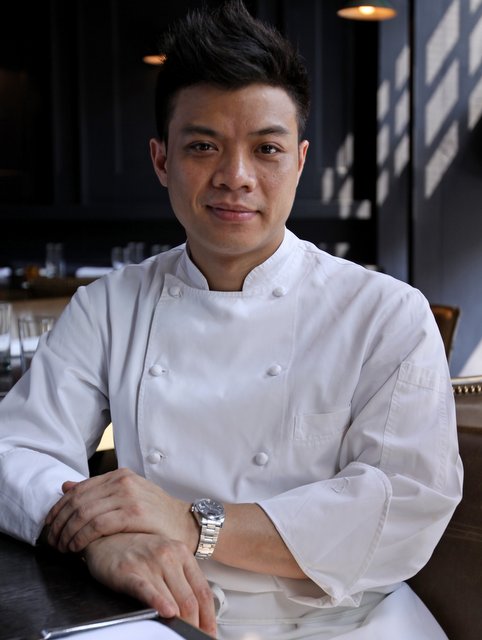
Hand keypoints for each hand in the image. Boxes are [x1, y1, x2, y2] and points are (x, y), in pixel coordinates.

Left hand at [45, 468, 197, 552]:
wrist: (185, 523)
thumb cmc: (155, 514)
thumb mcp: (127, 496)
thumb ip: (97, 491)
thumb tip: (66, 486)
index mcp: (120, 474)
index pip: (79, 489)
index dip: (59, 508)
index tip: (49, 525)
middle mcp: (123, 481)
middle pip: (78, 500)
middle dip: (60, 523)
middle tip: (52, 541)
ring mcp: (129, 495)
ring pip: (84, 512)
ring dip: (68, 533)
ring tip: (63, 548)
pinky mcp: (134, 513)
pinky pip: (97, 524)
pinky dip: (82, 537)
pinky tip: (77, 547)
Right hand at [84, 532, 216, 636]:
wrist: (108, 534)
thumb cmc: (138, 549)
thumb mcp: (166, 556)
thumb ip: (181, 577)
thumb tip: (197, 609)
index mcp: (182, 553)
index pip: (203, 590)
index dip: (209, 617)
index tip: (210, 632)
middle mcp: (169, 556)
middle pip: (190, 599)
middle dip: (195, 625)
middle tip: (195, 637)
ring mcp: (150, 562)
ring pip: (173, 600)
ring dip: (180, 623)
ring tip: (181, 635)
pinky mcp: (129, 571)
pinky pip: (147, 590)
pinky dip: (159, 603)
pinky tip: (166, 613)